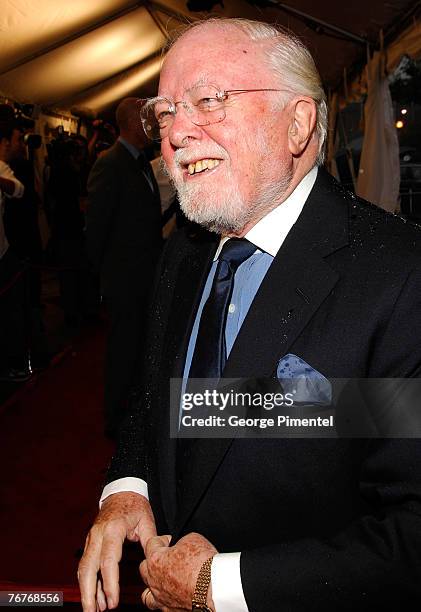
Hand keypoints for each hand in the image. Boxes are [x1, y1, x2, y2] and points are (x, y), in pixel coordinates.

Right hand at [78, 492, 155, 611]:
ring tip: (94, 610)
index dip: (110, 583)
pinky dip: (89, 583)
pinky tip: (96, 598)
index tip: (113, 601)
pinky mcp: (90, 543)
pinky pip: (86, 565)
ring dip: (87, 591)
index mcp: (113, 529)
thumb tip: (160, 558)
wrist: (121, 491)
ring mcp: (91, 539)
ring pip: (83, 569)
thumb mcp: (146, 519)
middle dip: (88, 593)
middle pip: (88, 568)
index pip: (109, 560)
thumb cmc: (135, 505)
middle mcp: (98, 534)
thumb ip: (151, 540)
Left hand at [140, 532, 216, 609]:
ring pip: (147, 592)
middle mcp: (154, 581)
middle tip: (168, 558)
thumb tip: (182, 544)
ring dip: (154, 585)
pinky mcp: (171, 610)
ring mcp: (161, 598)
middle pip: (144, 567)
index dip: (163, 539)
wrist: (216, 587)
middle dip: (155, 560)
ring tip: (164, 580)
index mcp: (155, 560)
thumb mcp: (193, 538)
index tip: (170, 540)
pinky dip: (165, 600)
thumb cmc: (204, 564)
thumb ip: (181, 540)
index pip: (151, 543)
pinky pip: (161, 606)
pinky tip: (173, 595)